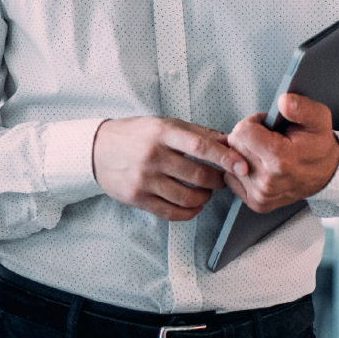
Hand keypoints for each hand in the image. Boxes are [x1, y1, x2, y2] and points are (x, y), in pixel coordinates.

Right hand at [93, 116, 250, 220]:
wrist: (96, 149)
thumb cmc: (134, 134)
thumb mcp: (163, 124)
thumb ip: (197, 133)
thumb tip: (229, 142)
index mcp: (161, 133)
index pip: (200, 147)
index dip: (225, 158)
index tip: (242, 166)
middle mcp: (153, 156)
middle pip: (198, 176)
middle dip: (218, 181)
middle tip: (222, 180)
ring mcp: (144, 179)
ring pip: (188, 197)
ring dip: (205, 198)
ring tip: (205, 192)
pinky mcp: (138, 198)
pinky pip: (172, 212)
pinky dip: (189, 212)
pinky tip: (193, 205)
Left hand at [224, 94, 338, 212]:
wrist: (327, 173)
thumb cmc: (318, 143)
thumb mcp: (318, 118)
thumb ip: (301, 106)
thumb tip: (283, 101)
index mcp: (279, 159)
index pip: (241, 132)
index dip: (253, 123)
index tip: (267, 127)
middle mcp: (268, 181)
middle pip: (234, 146)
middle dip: (247, 138)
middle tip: (268, 139)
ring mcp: (262, 195)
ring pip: (231, 163)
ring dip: (244, 154)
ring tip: (266, 153)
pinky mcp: (257, 203)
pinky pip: (231, 178)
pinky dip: (241, 170)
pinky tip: (260, 167)